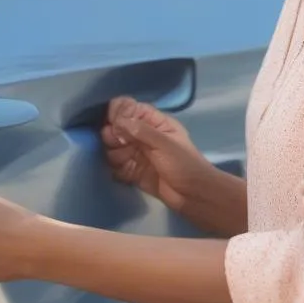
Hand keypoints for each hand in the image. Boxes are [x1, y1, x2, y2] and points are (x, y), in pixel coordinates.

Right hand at [101, 97, 213, 213]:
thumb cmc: (184, 163)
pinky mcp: (132, 170)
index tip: (114, 124)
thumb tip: (117, 121)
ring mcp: (136, 153)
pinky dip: (116, 169)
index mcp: (153, 121)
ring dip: (114, 154)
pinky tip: (126, 172)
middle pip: (114, 127)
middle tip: (120, 144)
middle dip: (112, 135)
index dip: (117, 113)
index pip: (127, 107)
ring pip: (111, 147)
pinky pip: (114, 166)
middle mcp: (141, 134)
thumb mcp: (164, 143)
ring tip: (127, 160)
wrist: (192, 195)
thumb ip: (140, 130)